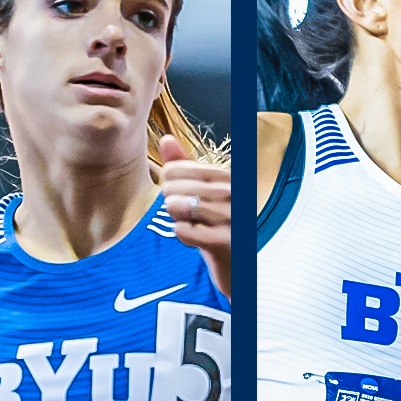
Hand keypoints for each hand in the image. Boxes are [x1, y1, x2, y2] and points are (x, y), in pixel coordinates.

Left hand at [158, 134, 230, 296]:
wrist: (235, 261)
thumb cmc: (214, 222)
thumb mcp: (200, 190)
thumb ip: (183, 165)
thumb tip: (165, 138)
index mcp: (228, 176)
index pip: (176, 168)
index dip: (167, 182)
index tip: (178, 193)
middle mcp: (233, 193)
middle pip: (174, 187)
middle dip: (169, 200)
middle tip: (179, 211)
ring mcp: (231, 217)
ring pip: (179, 207)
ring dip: (174, 217)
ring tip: (184, 221)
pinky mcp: (224, 241)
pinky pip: (184, 231)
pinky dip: (181, 234)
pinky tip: (190, 235)